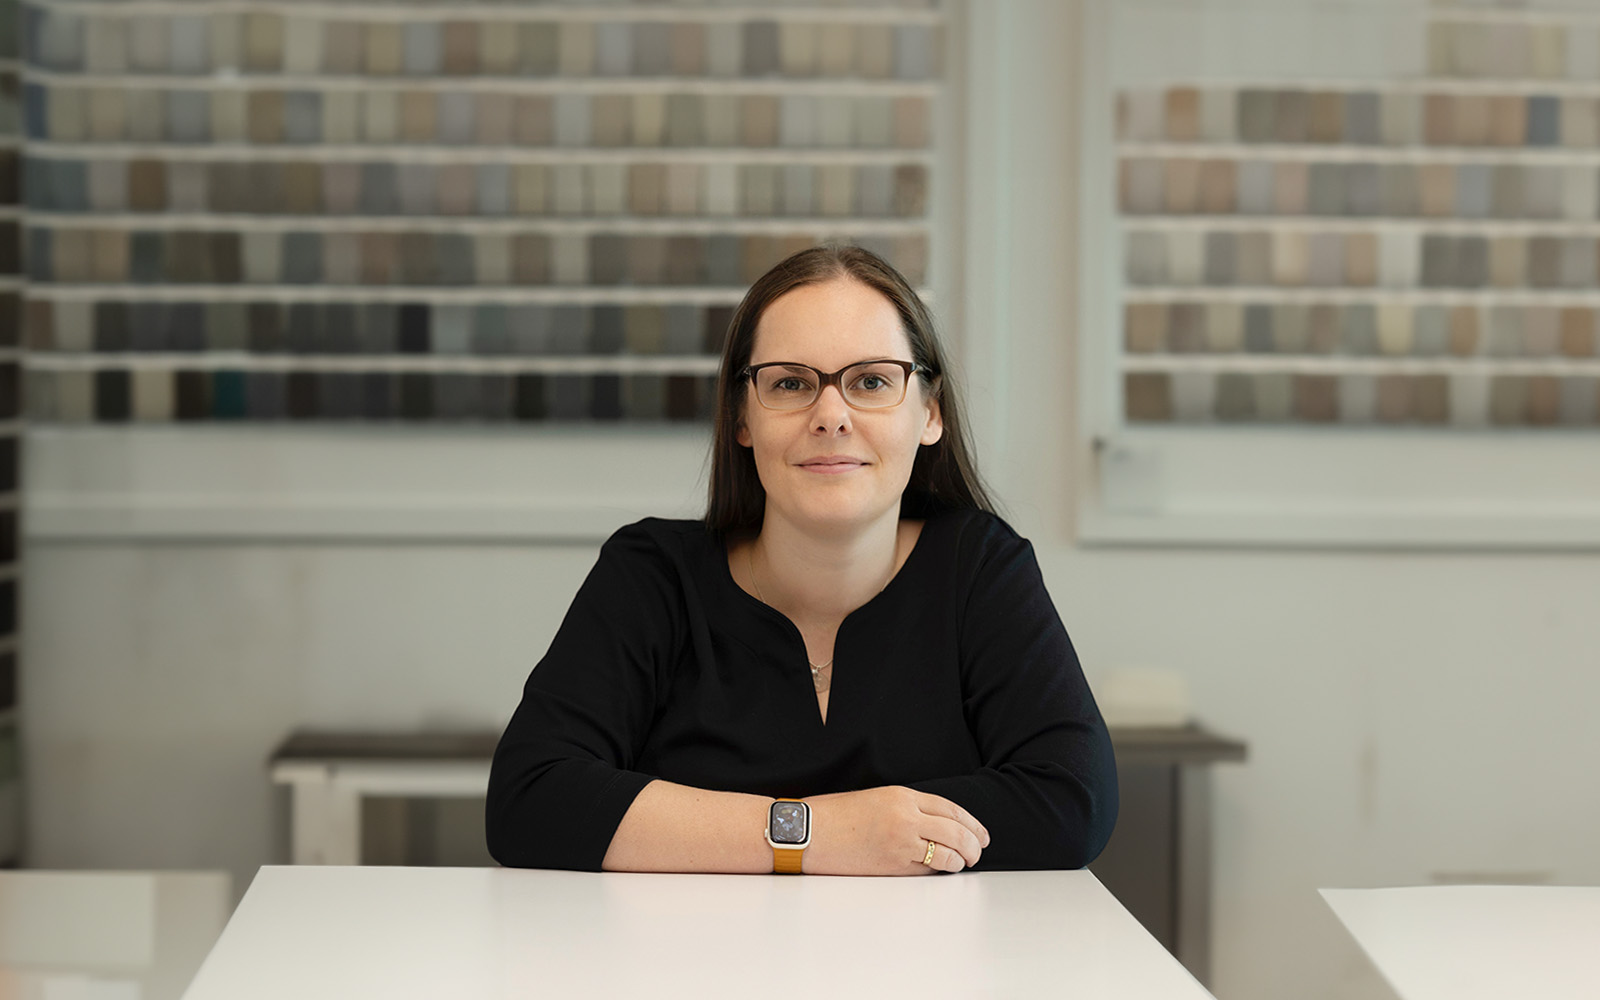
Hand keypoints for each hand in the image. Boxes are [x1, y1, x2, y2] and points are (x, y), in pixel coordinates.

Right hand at [800, 786, 989, 874]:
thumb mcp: (875, 799)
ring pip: (946, 853)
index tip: (980, 833)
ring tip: (963, 863)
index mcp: (902, 795)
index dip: (971, 823)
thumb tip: (936, 825)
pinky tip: (941, 870)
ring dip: (960, 860)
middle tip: (978, 851)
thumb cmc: (834, 816)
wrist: (807, 832)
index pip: (950, 808)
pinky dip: (939, 871)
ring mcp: (900, 842)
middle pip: (956, 831)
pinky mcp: (892, 865)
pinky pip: (927, 870)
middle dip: (973, 844)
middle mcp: (906, 816)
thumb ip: (906, 808)